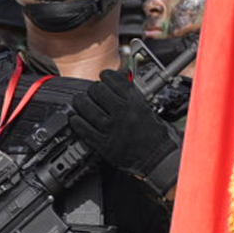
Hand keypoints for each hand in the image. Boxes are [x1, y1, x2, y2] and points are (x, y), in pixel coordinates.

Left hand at [68, 70, 182, 185]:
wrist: (157, 157)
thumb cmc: (155, 135)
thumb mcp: (147, 109)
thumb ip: (131, 98)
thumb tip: (114, 86)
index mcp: (136, 103)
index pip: (115, 80)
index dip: (106, 75)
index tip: (104, 76)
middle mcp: (123, 113)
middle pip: (98, 91)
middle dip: (93, 89)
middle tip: (92, 92)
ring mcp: (112, 128)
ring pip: (86, 107)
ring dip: (80, 102)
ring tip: (79, 101)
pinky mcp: (103, 143)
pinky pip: (83, 128)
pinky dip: (76, 121)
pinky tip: (76, 118)